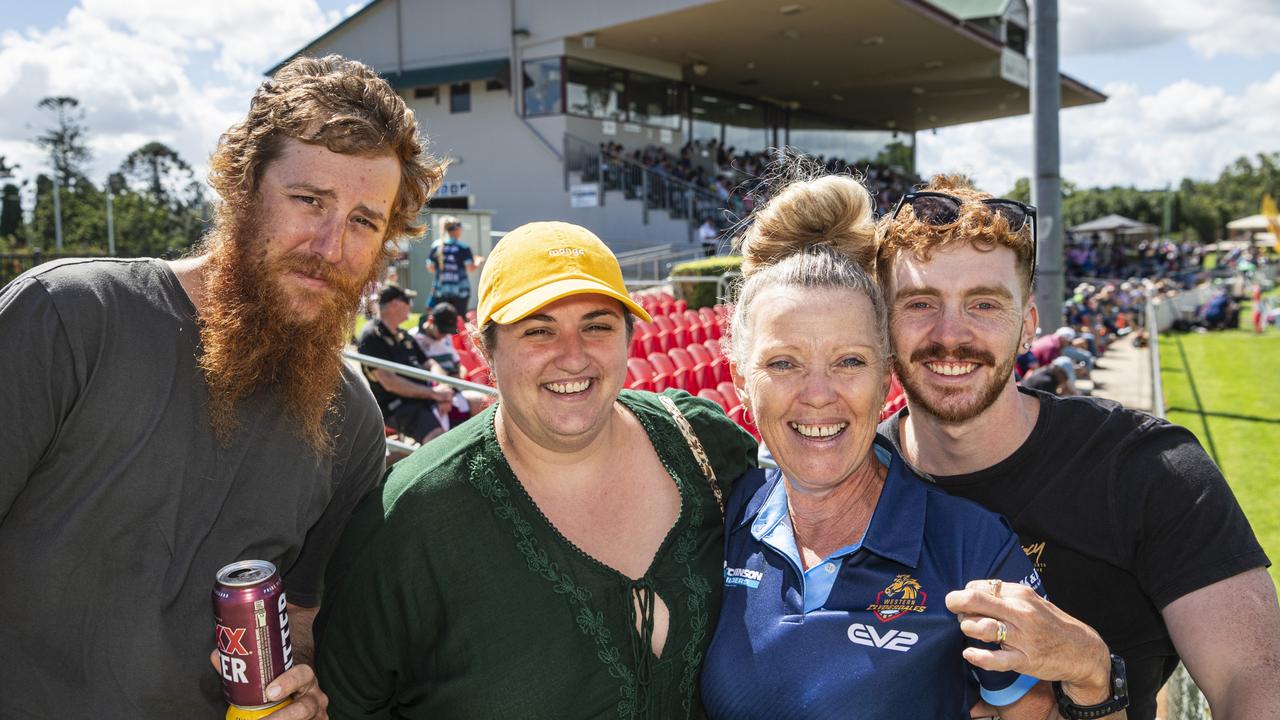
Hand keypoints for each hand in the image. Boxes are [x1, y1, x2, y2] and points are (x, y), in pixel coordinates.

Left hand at [208, 651, 328, 718]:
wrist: (302, 699)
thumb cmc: (284, 686)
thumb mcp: (273, 677)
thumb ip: (246, 668)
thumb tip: (217, 655)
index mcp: (305, 679)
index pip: (303, 674)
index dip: (288, 682)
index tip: (269, 692)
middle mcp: (315, 698)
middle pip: (304, 708)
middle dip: (283, 717)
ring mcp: (317, 716)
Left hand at [946, 579, 1111, 704]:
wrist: (1081, 650)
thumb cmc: (1050, 624)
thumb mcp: (1031, 601)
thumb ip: (1004, 596)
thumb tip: (971, 594)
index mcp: (1020, 594)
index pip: (980, 587)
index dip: (965, 594)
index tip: (965, 603)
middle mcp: (1021, 613)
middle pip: (976, 601)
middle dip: (956, 603)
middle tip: (953, 609)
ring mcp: (1023, 637)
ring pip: (983, 628)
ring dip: (968, 628)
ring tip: (969, 630)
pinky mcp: (1025, 660)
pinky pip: (994, 659)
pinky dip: (977, 657)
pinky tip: (969, 654)